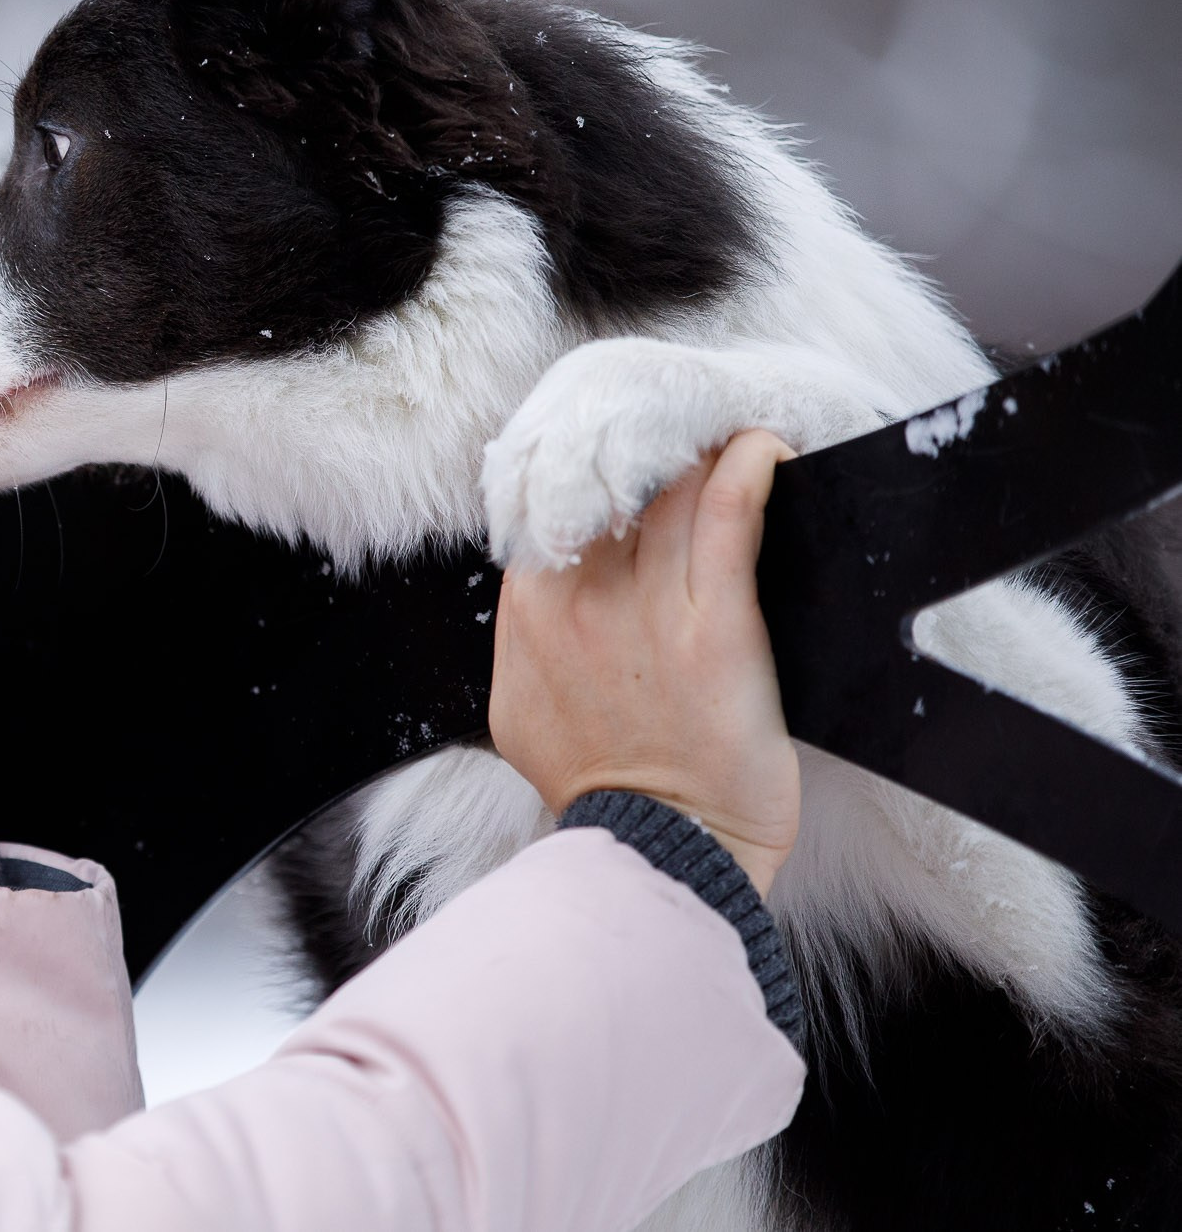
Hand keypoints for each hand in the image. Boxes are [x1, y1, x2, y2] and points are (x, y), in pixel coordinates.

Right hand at [489, 429, 801, 895]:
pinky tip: (763, 448)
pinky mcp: (717, 628)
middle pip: (614, 483)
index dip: (597, 471)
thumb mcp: (519, 707)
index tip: (628, 460)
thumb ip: (525, 641)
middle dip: (648, 450)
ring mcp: (648, 609)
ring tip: (726, 435)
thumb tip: (540, 595)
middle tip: (681, 432)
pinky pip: (728, 519)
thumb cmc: (597, 784)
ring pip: (672, 489)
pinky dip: (748, 470)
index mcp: (530, 611)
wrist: (660, 847)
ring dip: (702, 452)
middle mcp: (579, 598)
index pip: (558, 503)